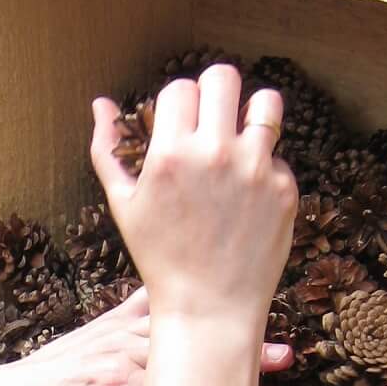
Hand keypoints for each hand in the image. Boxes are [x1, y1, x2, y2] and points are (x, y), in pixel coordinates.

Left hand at [0, 287, 293, 385]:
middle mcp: (120, 351)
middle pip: (191, 350)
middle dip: (240, 354)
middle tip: (284, 360)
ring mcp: (114, 331)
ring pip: (178, 325)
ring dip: (219, 329)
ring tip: (262, 332)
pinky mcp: (107, 322)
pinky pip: (149, 304)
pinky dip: (180, 297)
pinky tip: (213, 289)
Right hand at [89, 62, 295, 334]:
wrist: (209, 308)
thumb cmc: (160, 259)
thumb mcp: (123, 205)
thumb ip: (108, 149)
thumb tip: (102, 103)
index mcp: (171, 154)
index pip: (180, 88)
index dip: (178, 102)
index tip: (179, 123)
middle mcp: (215, 153)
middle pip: (223, 77)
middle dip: (214, 91)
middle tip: (212, 116)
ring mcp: (255, 169)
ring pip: (265, 101)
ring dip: (252, 112)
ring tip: (242, 135)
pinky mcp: (284, 188)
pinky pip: (278, 154)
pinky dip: (264, 165)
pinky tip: (248, 195)